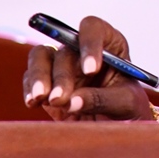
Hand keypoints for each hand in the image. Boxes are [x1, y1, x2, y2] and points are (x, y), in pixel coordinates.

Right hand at [22, 15, 154, 121]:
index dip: (90, 44)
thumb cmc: (129, 110)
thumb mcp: (126, 104)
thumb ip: (102, 99)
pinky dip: (30, 88)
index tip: (91, 70)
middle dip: (62, 75)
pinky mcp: (46, 82)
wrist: (115, 129)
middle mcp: (82, 50)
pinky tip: (33, 102)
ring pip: (41, 56)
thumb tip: (71, 100)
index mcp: (109, 45)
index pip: (94, 28)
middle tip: (61, 99)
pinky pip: (31, 77)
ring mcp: (62, 65)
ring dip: (39, 77)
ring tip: (40, 98)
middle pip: (65, 49)